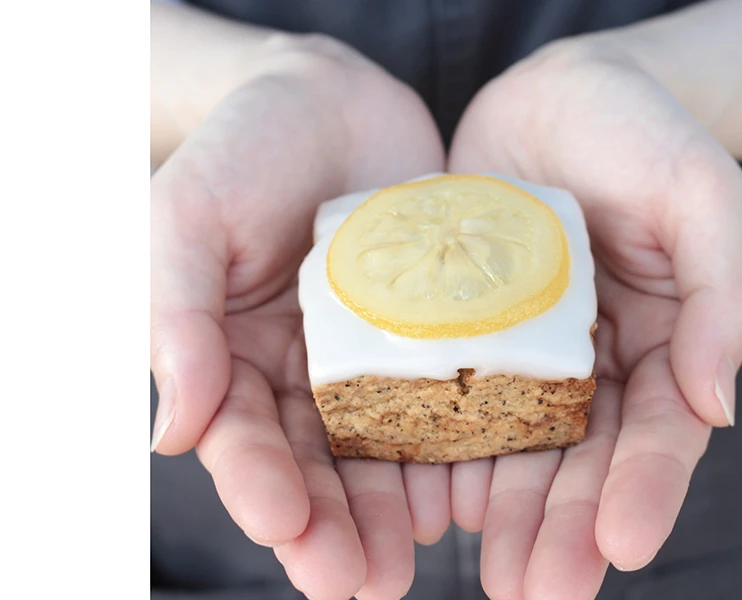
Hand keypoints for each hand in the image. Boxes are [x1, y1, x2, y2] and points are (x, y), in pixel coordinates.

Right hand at [151, 36, 447, 599]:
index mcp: (237, 360)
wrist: (327, 101)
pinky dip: (460, 437)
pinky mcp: (435, 331)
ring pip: (387, 444)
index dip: (261, 485)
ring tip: (422, 556)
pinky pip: (449, 389)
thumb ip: (174, 318)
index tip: (284, 524)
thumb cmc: (242, 152)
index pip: (244, 439)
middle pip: (320, 463)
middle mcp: (307, 373)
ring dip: (401, 504)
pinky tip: (477, 480)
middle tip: (364, 582)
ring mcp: (375, 356)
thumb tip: (171, 432)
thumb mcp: (187, 220)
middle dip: (337, 524)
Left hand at [448, 38, 741, 598]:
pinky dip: (442, 451)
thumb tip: (712, 406)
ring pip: (514, 447)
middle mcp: (592, 364)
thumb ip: (720, 295)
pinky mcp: (466, 332)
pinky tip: (425, 500)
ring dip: (501, 513)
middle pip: (581, 462)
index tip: (622, 546)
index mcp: (658, 344)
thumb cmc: (638, 132)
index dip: (644, 490)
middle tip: (537, 592)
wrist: (553, 95)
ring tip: (485, 572)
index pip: (658, 434)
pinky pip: (451, 397)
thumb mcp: (699, 196)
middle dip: (563, 529)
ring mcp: (525, 352)